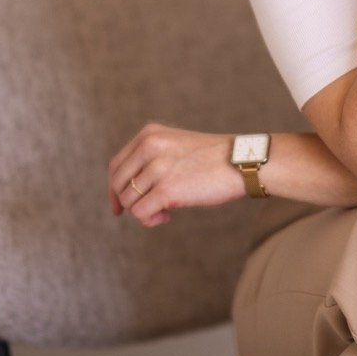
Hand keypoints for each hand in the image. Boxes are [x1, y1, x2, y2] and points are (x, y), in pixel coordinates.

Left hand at [108, 124, 244, 225]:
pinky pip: (141, 213)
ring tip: (164, 212)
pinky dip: (150, 220)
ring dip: (143, 212)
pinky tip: (167, 216)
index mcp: (148, 135)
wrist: (242, 162)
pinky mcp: (166, 189)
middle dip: (128, 203)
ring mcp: (157, 168)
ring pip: (129, 201)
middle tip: (148, 212)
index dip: (114, 189)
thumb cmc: (213, 159)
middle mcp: (149, 147)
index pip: (116, 165)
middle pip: (118, 184)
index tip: (119, 206)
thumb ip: (152, 159)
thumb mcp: (176, 146)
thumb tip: (128, 191)